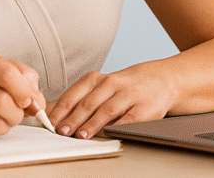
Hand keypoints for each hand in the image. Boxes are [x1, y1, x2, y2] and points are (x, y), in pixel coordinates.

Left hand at [47, 63, 177, 138]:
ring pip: (107, 110)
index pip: (75, 94)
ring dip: (92, 123)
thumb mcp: (104, 85)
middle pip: (89, 102)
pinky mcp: (144, 109)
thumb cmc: (126, 85)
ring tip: (81, 135)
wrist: (162, 79)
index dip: (61, 109)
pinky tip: (107, 134)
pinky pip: (128, 119)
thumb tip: (57, 116)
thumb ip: (84, 97)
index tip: (50, 122)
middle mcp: (113, 84)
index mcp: (98, 79)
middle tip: (62, 131)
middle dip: (73, 118)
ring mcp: (129, 96)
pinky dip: (116, 127)